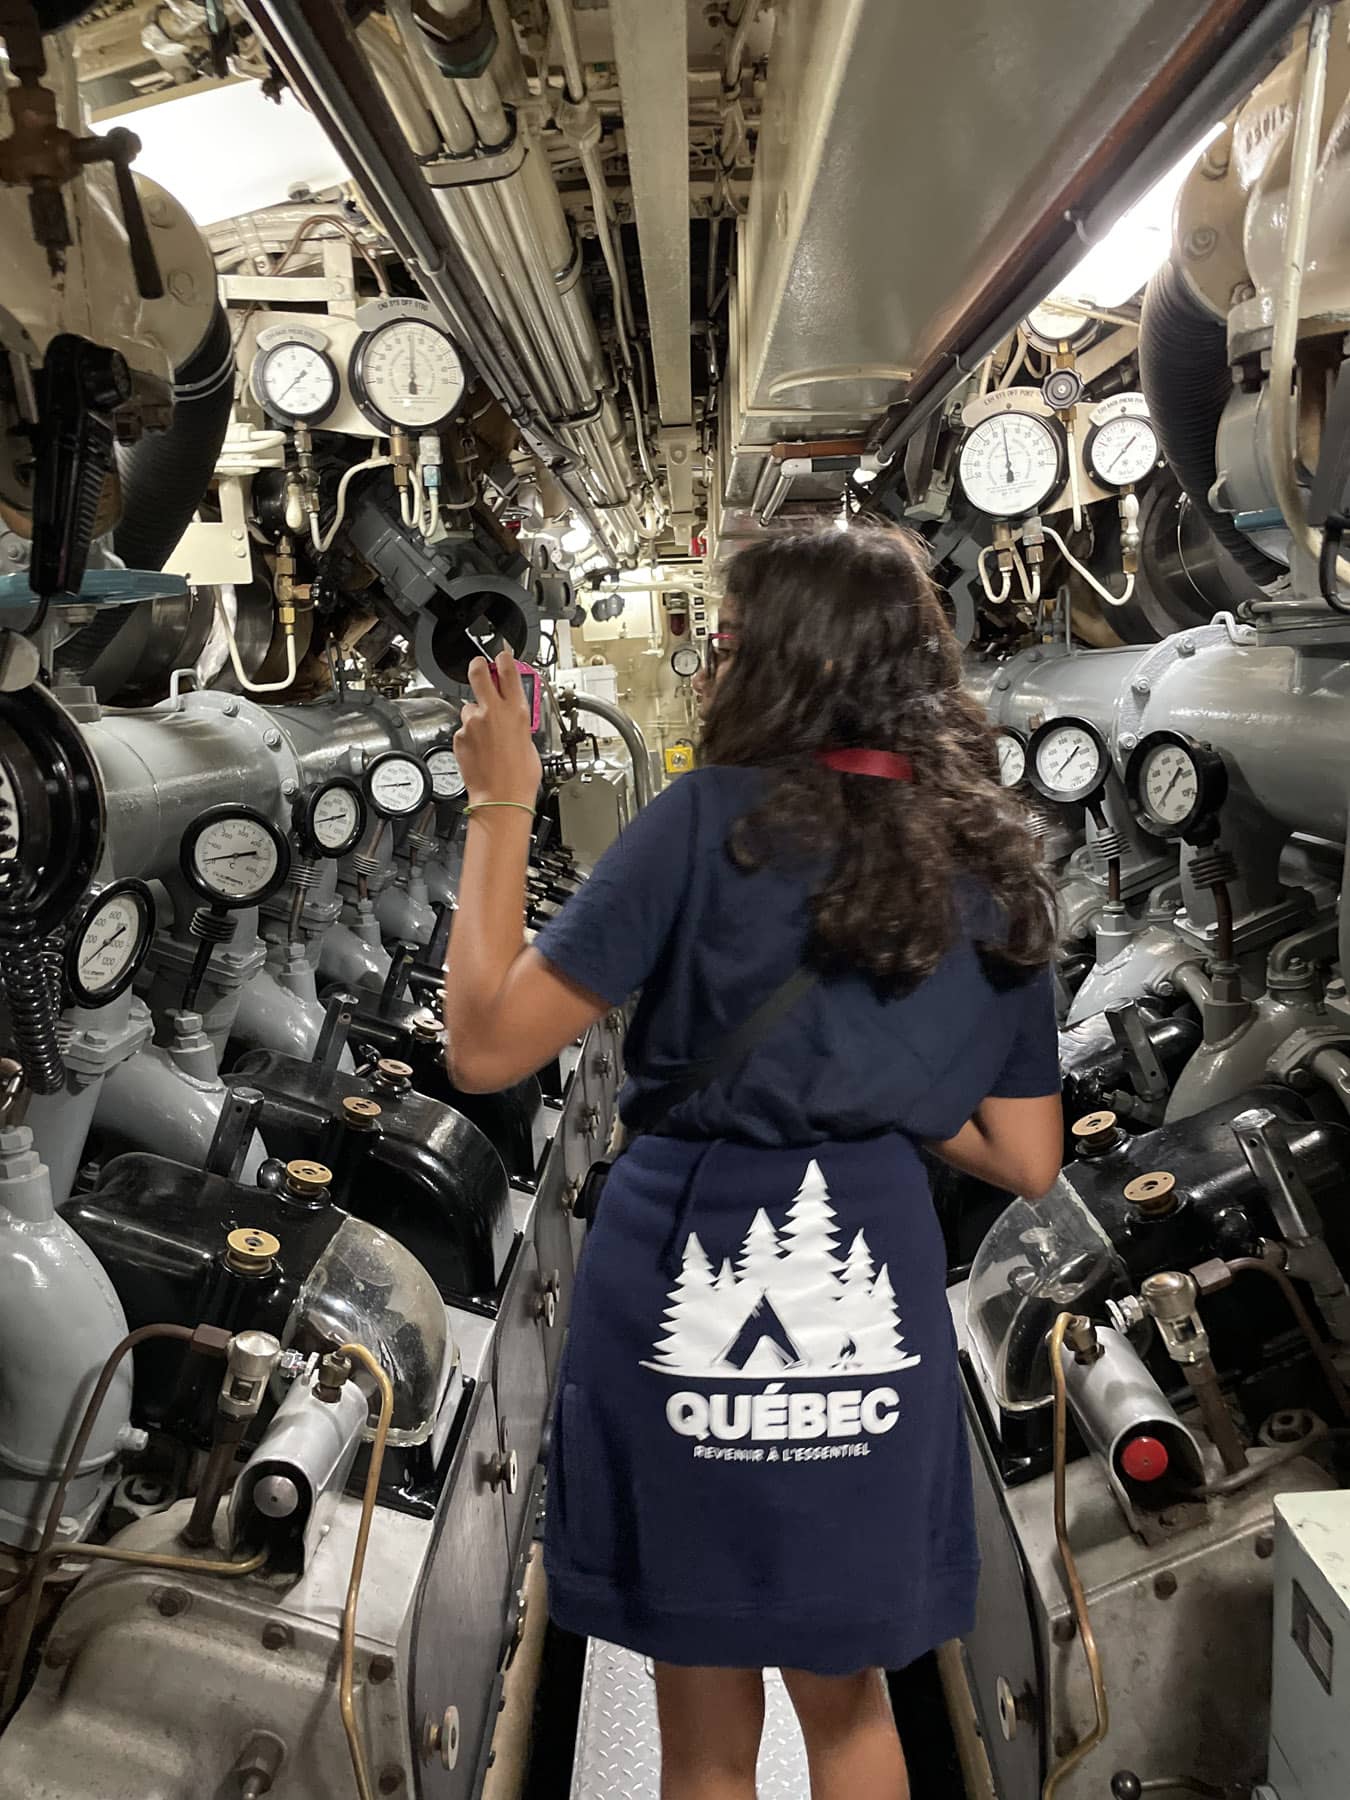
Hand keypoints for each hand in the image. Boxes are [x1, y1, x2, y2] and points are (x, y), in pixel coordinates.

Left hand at [454, 651, 541, 807]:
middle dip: (479, 665)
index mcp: (515, 710)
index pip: (508, 670)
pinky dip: (469, 737)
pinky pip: (463, 730)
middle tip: (480, 666)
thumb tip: (512, 717)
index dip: (504, 659)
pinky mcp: (459, 737)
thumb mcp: (529, 741)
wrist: (501, 797)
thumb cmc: (520, 777)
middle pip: (478, 672)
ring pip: (469, 707)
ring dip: (475, 715)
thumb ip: (517, 722)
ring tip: (485, 736)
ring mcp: (472, 723)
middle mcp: (492, 712)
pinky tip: (479, 750)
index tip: (502, 656)